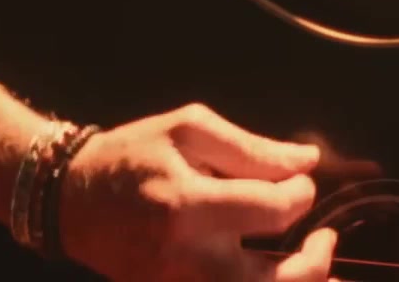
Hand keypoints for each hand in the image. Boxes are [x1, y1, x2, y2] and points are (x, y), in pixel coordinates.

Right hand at [56, 102, 339, 280]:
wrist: (70, 200)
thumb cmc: (133, 155)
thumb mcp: (188, 130)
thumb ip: (252, 148)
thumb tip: (307, 161)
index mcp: (190, 207)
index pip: (273, 210)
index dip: (302, 194)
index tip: (302, 182)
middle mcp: (187, 259)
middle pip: (273, 279)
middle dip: (315, 261)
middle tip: (327, 237)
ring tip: (319, 267)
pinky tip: (280, 277)